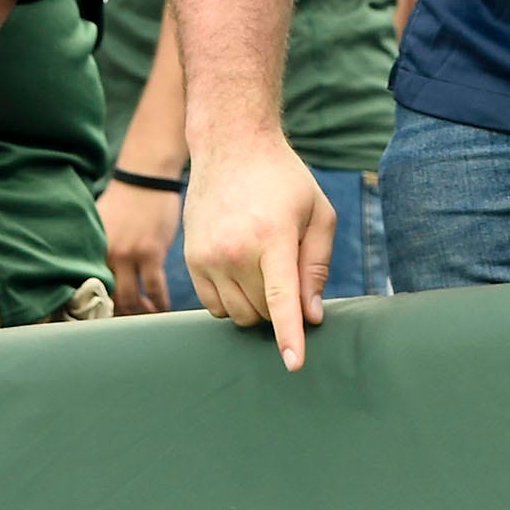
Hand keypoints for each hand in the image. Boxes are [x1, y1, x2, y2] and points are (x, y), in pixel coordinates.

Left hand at [98, 178, 181, 315]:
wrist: (146, 176)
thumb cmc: (124, 199)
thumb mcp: (100, 223)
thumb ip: (97, 249)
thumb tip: (92, 275)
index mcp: (92, 249)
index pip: (87, 289)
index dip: (94, 309)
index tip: (102, 322)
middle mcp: (106, 255)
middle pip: (109, 298)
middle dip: (119, 316)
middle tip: (127, 325)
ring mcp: (129, 255)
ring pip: (131, 299)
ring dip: (140, 314)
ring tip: (147, 318)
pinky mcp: (152, 253)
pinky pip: (155, 289)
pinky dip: (159, 303)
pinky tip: (162, 309)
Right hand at [180, 128, 334, 370]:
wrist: (230, 145)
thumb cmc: (282, 179)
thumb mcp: (317, 213)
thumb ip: (317, 266)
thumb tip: (312, 315)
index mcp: (272, 236)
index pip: (281, 298)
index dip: (289, 335)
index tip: (294, 365)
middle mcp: (235, 249)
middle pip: (263, 312)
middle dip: (281, 306)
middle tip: (287, 272)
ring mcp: (208, 256)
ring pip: (238, 315)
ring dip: (256, 306)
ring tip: (264, 267)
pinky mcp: (191, 259)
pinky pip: (213, 307)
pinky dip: (231, 302)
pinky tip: (241, 272)